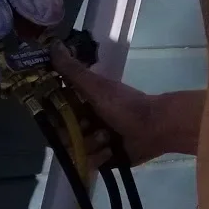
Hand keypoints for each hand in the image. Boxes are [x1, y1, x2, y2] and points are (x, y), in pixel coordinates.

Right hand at [52, 45, 168, 166]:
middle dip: (76, 134)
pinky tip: (112, 151)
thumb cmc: (125, 105)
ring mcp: (93, 141)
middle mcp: (83, 122)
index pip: (53, 114)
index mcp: (80, 103)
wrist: (155, 128)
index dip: (54, 118)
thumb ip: (72, 70)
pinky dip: (100, 158)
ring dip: (91, 145)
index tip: (61, 118)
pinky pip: (88, 163)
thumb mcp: (96, 86)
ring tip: (108, 140)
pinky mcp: (102, 158)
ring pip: (75, 151)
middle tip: (89, 127)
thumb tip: (53, 45)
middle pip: (62, 135)